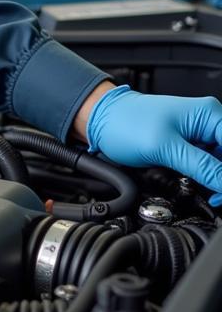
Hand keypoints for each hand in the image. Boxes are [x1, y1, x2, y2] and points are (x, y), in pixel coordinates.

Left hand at [86, 84, 221, 204]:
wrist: (100, 120)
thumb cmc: (125, 123)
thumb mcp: (165, 148)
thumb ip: (201, 167)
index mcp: (210, 114)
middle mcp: (209, 121)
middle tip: (217, 197)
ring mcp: (199, 133)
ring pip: (220, 164)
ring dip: (216, 180)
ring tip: (209, 193)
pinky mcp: (189, 145)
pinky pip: (208, 164)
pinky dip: (206, 177)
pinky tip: (198, 185)